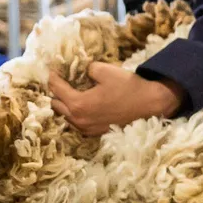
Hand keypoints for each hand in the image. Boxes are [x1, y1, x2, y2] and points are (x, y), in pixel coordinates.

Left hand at [49, 63, 183, 135]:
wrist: (150, 105)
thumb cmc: (128, 87)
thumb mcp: (105, 70)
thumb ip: (87, 69)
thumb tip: (82, 70)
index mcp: (78, 104)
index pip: (55, 89)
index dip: (53, 77)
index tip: (53, 70)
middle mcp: (79, 120)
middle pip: (56, 104)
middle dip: (56, 92)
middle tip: (63, 81)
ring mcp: (87, 129)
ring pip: (65, 116)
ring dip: (65, 104)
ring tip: (73, 93)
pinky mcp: (95, 133)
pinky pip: (76, 123)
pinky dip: (75, 114)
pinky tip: (84, 105)